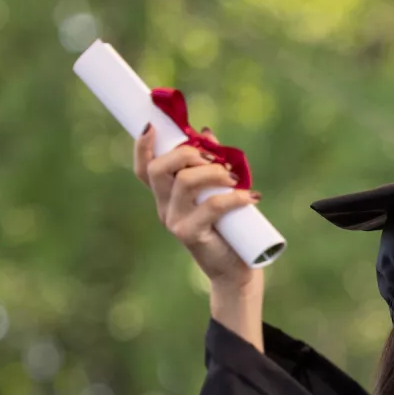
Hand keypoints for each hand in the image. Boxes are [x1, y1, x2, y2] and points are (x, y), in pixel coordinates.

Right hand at [134, 126, 264, 348]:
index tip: (152, 126)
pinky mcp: (190, 234)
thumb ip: (210, 162)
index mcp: (166, 195)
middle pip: (159, 169)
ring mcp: (174, 221)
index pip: (144, 169)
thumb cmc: (228, 228)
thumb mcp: (218, 189)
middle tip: (214, 158)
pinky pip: (211, 206)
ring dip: (213, 172)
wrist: (235, 268)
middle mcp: (164, 207)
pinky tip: (251, 197)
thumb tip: (206, 131)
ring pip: (184, 182)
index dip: (142, 147)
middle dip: (186, 153)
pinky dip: (233, 197)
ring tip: (235, 179)